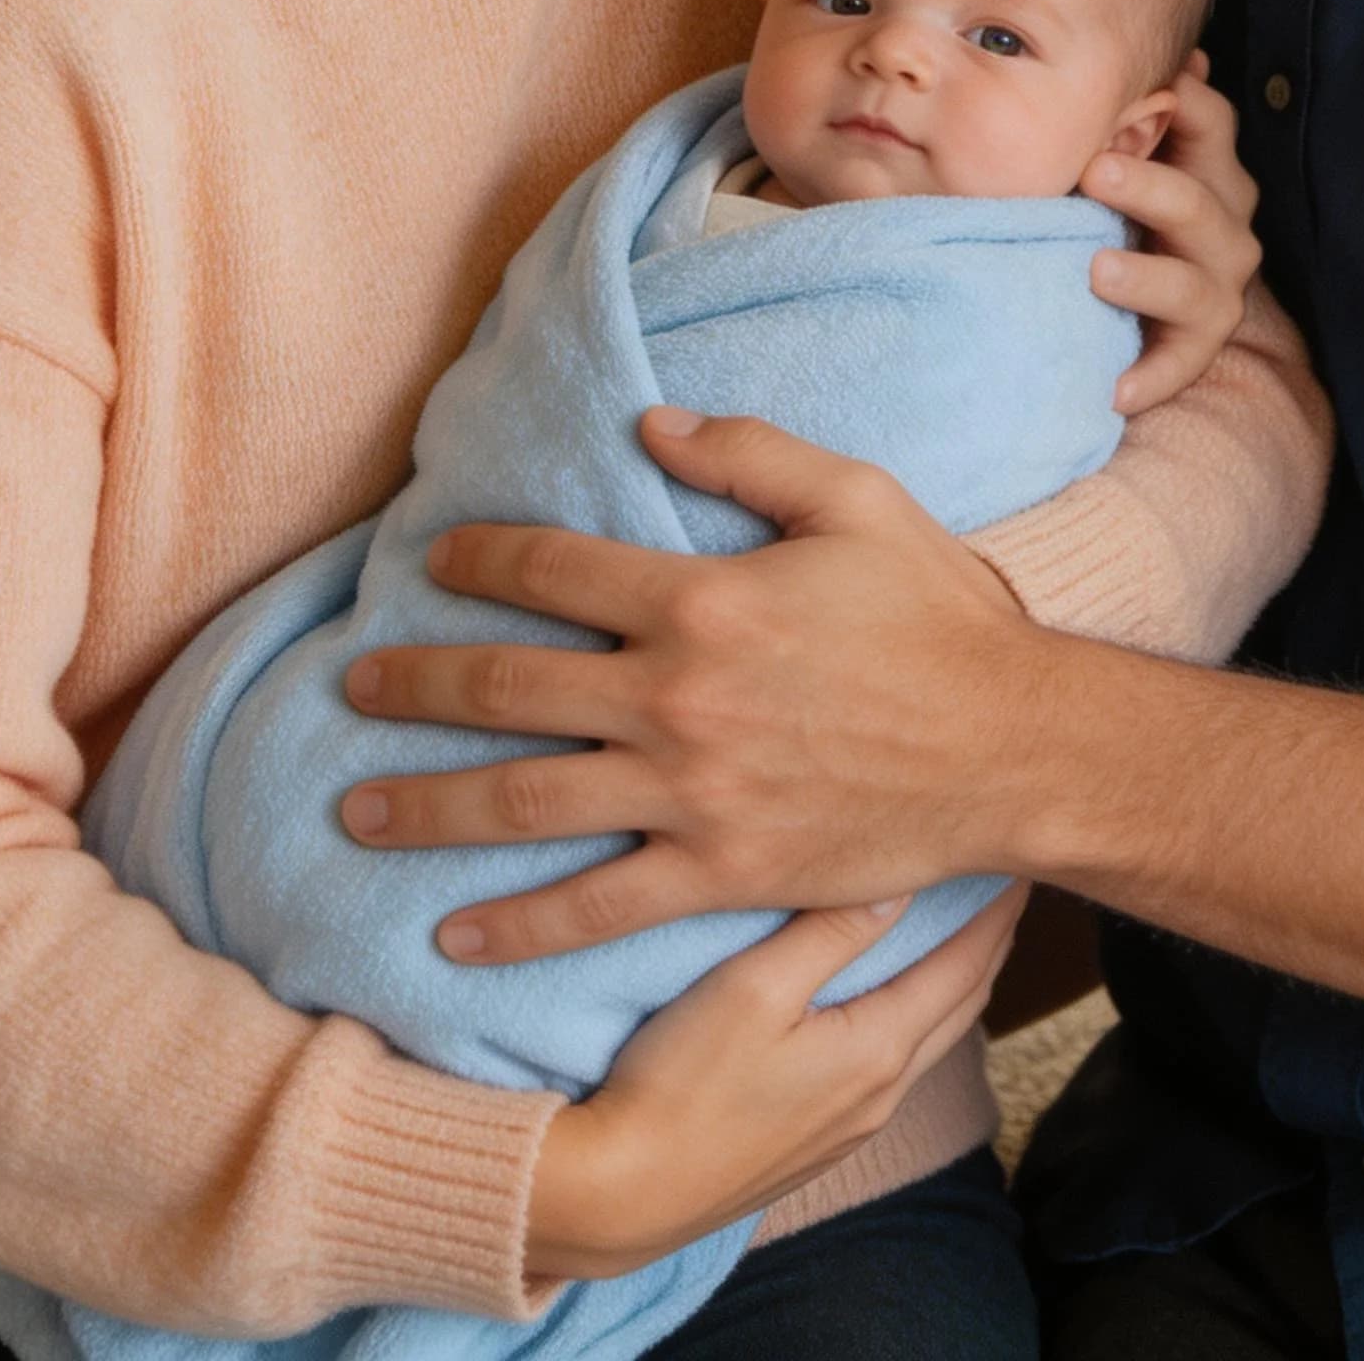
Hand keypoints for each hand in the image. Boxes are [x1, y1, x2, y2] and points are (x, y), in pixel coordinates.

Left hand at [343, 422, 1053, 955]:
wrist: (1011, 747)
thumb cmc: (938, 614)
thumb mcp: (855, 499)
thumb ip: (748, 453)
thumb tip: (649, 426)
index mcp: (701, 599)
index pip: (552, 572)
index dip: (480, 561)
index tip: (433, 562)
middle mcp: (677, 698)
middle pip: (509, 689)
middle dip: (416, 687)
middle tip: (352, 688)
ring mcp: (692, 795)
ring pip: (526, 802)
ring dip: (430, 808)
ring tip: (358, 813)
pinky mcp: (719, 874)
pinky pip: (597, 907)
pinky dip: (518, 928)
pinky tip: (454, 937)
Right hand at [525, 885, 1024, 1280]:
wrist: (627, 1192)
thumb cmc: (682, 1083)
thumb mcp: (754, 988)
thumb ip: (829, 932)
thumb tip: (898, 877)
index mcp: (877, 1050)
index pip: (966, 963)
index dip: (996, 906)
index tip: (1017, 853)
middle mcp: (881, 1093)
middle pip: (963, 1002)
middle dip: (990, 938)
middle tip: (1004, 876)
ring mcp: (852, 1124)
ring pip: (932, 1035)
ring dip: (957, 978)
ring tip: (965, 926)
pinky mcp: (819, 1140)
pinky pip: (896, 1062)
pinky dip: (918, 1012)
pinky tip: (897, 995)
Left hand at [1085, 53, 1261, 413]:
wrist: (1112, 283)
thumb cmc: (1111, 195)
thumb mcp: (1112, 143)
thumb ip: (1120, 103)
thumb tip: (1146, 47)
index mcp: (1205, 162)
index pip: (1210, 119)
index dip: (1181, 100)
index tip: (1138, 88)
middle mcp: (1223, 222)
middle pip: (1202, 199)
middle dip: (1152, 185)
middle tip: (1094, 171)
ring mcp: (1216, 285)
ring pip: (1196, 282)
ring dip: (1148, 278)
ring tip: (1096, 271)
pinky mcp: (1195, 344)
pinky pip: (1180, 363)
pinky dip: (1151, 377)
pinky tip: (1113, 391)